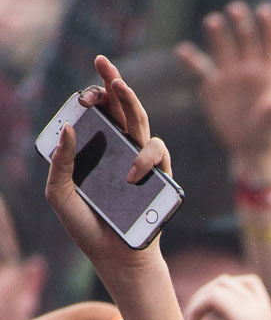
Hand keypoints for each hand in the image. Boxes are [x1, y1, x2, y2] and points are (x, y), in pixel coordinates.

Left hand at [44, 58, 173, 280]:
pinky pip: (158, 152)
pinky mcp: (161, 176)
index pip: (97, 113)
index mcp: (96, 150)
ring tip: (119, 86)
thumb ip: (60, 163)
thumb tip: (69, 128)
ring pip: (140, 120)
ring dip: (132, 99)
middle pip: (119, 107)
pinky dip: (145, 157)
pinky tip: (131, 172)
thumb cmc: (87, 228)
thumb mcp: (60, 194)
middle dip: (112, 81)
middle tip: (102, 62)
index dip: (92, 97)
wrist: (117, 257)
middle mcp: (119, 150)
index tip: (83, 95)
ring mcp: (142, 161)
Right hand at [177, 1, 270, 177]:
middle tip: (235, 10)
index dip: (269, 27)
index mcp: (269, 72)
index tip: (265, 10)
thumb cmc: (266, 132)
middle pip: (245, 38)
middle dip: (241, 23)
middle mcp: (249, 67)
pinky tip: (182, 51)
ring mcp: (229, 73)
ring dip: (218, 33)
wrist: (249, 146)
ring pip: (222, 47)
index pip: (270, 44)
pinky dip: (190, 60)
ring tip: (213, 22)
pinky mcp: (211, 85)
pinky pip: (199, 69)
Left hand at [184, 273, 270, 319]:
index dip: (219, 295)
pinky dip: (198, 307)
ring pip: (221, 285)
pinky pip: (215, 298)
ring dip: (199, 299)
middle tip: (192, 319)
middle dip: (204, 295)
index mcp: (265, 318)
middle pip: (228, 281)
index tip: (204, 318)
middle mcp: (263, 310)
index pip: (244, 286)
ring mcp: (257, 312)